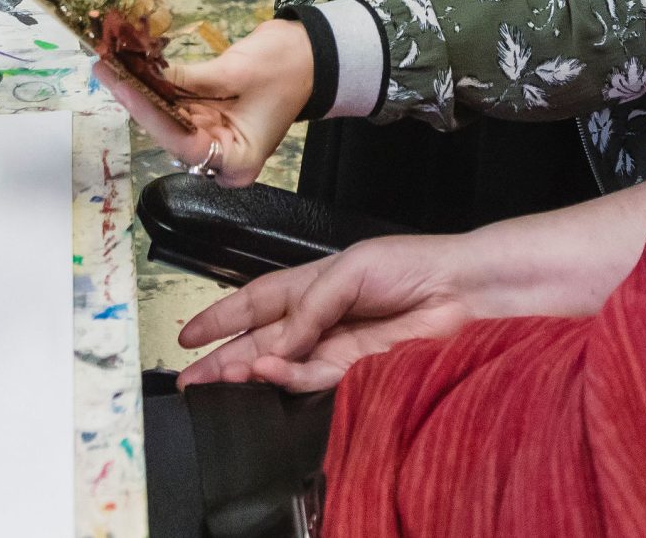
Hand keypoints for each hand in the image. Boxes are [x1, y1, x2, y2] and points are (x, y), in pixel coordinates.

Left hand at [92, 17, 312, 186]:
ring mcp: (212, 135)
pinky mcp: (206, 115)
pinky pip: (174, 102)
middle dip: (137, 98)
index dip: (148, 111)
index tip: (119, 84)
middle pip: (168, 130)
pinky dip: (154, 83)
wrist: (311, 53)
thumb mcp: (237, 71)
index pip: (182, 141)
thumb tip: (144, 72)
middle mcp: (219, 156)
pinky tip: (129, 64)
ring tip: (109, 63)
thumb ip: (188, 78)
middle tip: (104, 68)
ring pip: (166, 116)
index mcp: (236, 161)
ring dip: (139, 89)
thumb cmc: (286, 66)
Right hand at [174, 234, 488, 392]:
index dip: (221, 318)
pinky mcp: (353, 369)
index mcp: (310, 284)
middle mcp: (316, 318)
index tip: (187, 337)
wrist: (457, 291)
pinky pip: (311, 378)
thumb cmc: (408, 265)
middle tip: (190, 379)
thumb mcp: (349, 269)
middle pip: (259, 341)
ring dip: (247, 370)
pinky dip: (286, 377)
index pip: (254, 302)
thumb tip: (276, 341)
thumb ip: (308, 305)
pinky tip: (265, 371)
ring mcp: (333, 346)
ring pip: (279, 366)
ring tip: (219, 377)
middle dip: (222, 359)